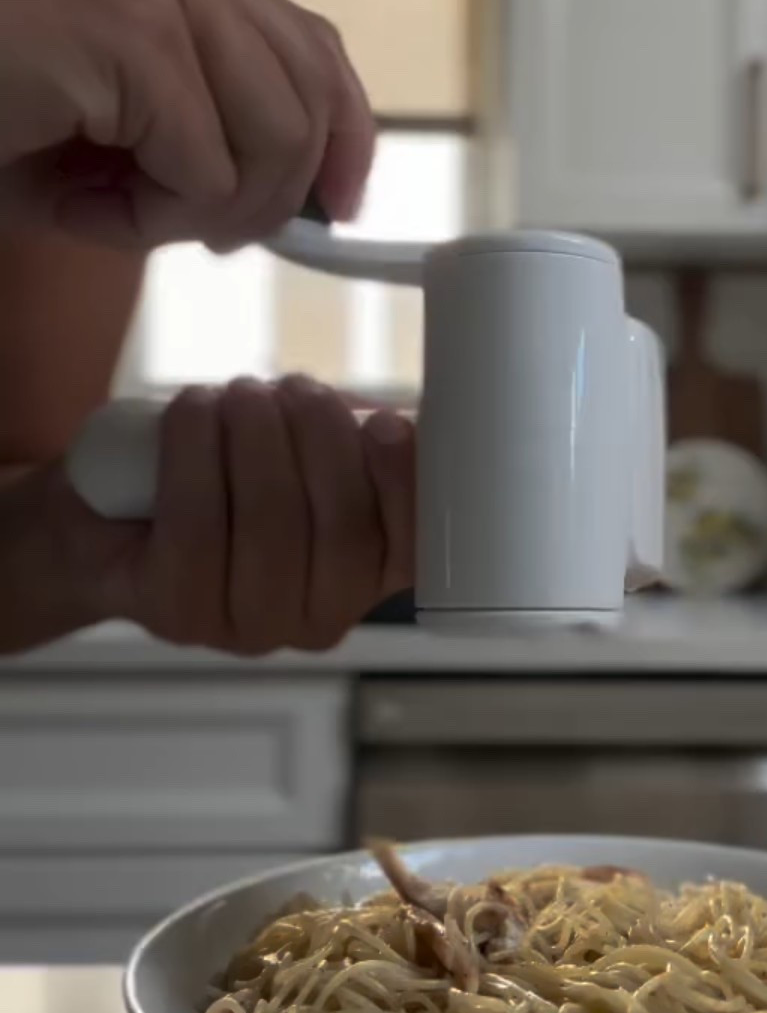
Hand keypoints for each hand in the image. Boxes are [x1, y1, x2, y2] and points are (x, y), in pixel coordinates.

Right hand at [0, 0, 374, 246]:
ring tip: (113, 212)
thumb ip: (197, 134)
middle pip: (310, 91)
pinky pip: (201, 167)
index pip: (310, 41)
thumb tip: (294, 203)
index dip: (345, 134)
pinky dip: (150, 218)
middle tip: (194, 234)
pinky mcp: (125, 27)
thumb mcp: (100, 114)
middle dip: (270, 194)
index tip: (337, 206)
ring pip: (272, 137)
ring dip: (202, 210)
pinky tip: (78, 206)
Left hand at [2, 379, 414, 655]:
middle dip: (319, 438)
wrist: (108, 518)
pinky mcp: (177, 611)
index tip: (384, 420)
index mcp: (366, 583)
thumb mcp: (302, 457)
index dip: (404, 486)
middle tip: (292, 385)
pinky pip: (197, 523)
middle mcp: (316, 622)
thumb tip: (394, 416)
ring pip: (272, 525)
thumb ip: (353, 446)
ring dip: (257, 437)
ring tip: (240, 391)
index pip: (412, 550)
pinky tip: (192, 411)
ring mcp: (246, 627)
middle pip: (341, 531)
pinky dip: (196, 450)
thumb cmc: (225, 477)